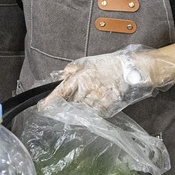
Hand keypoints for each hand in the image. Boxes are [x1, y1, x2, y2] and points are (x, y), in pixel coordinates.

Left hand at [41, 45, 174, 117]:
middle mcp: (87, 89)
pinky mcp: (107, 106)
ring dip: (83, 105)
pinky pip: (96, 112)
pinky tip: (100, 100)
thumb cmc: (110, 64)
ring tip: (92, 96)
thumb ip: (74, 69)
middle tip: (76, 98)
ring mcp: (97, 99)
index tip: (42, 107)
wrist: (131, 70)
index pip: (61, 91)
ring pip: (83, 108)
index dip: (50, 101)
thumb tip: (63, 75)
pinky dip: (95, 108)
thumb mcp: (89, 62)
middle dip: (70, 103)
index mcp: (81, 76)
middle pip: (71, 103)